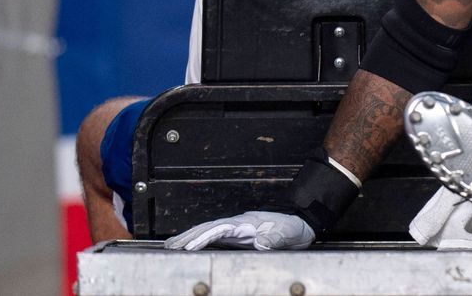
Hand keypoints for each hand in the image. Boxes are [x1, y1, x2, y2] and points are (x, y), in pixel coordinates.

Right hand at [164, 211, 314, 250]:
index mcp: (247, 223)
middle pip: (208, 228)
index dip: (203, 237)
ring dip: (190, 238)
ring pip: (208, 232)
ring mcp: (237, 231)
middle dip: (187, 236)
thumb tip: (261, 243)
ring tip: (172, 245)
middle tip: (168, 245)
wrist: (302, 224)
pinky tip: (192, 247)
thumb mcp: (287, 233)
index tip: (188, 246)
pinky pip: (215, 239)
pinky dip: (201, 242)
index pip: (219, 229)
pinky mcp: (239, 237)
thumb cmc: (294, 227)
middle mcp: (239, 225)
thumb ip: (274, 238)